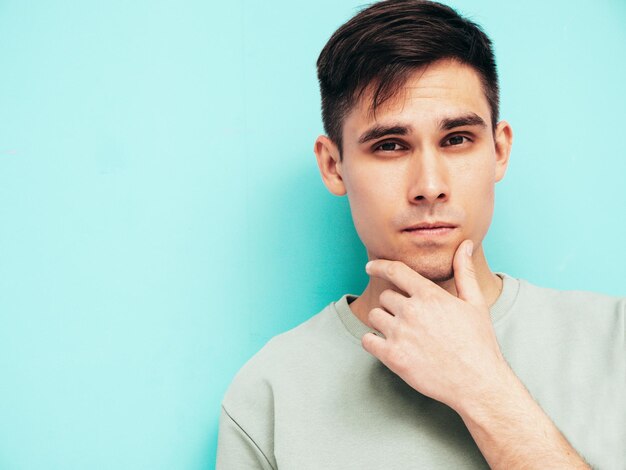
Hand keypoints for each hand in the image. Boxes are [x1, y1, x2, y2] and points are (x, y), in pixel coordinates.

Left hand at [362, 240, 507, 410]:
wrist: (478, 383)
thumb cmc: (479, 343)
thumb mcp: (475, 303)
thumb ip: (464, 272)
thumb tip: (466, 245)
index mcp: (429, 295)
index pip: (394, 271)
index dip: (379, 266)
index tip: (370, 267)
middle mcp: (411, 311)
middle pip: (385, 297)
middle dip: (394, 305)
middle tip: (410, 320)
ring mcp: (400, 334)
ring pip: (374, 317)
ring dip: (383, 322)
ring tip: (402, 334)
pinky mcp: (392, 357)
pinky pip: (367, 340)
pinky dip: (373, 342)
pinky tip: (387, 346)